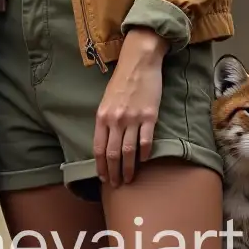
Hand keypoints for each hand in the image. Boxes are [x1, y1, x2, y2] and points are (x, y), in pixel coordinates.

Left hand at [94, 28, 167, 185]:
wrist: (138, 63)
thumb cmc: (122, 81)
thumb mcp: (106, 100)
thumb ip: (105, 120)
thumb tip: (105, 143)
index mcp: (102, 116)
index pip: (98, 148)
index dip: (100, 165)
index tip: (103, 177)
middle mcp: (115, 119)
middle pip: (113, 154)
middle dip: (113, 172)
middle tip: (116, 185)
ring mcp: (133, 119)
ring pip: (129, 152)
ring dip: (128, 169)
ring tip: (129, 179)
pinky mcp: (149, 116)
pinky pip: (146, 141)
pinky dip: (144, 154)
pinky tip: (143, 161)